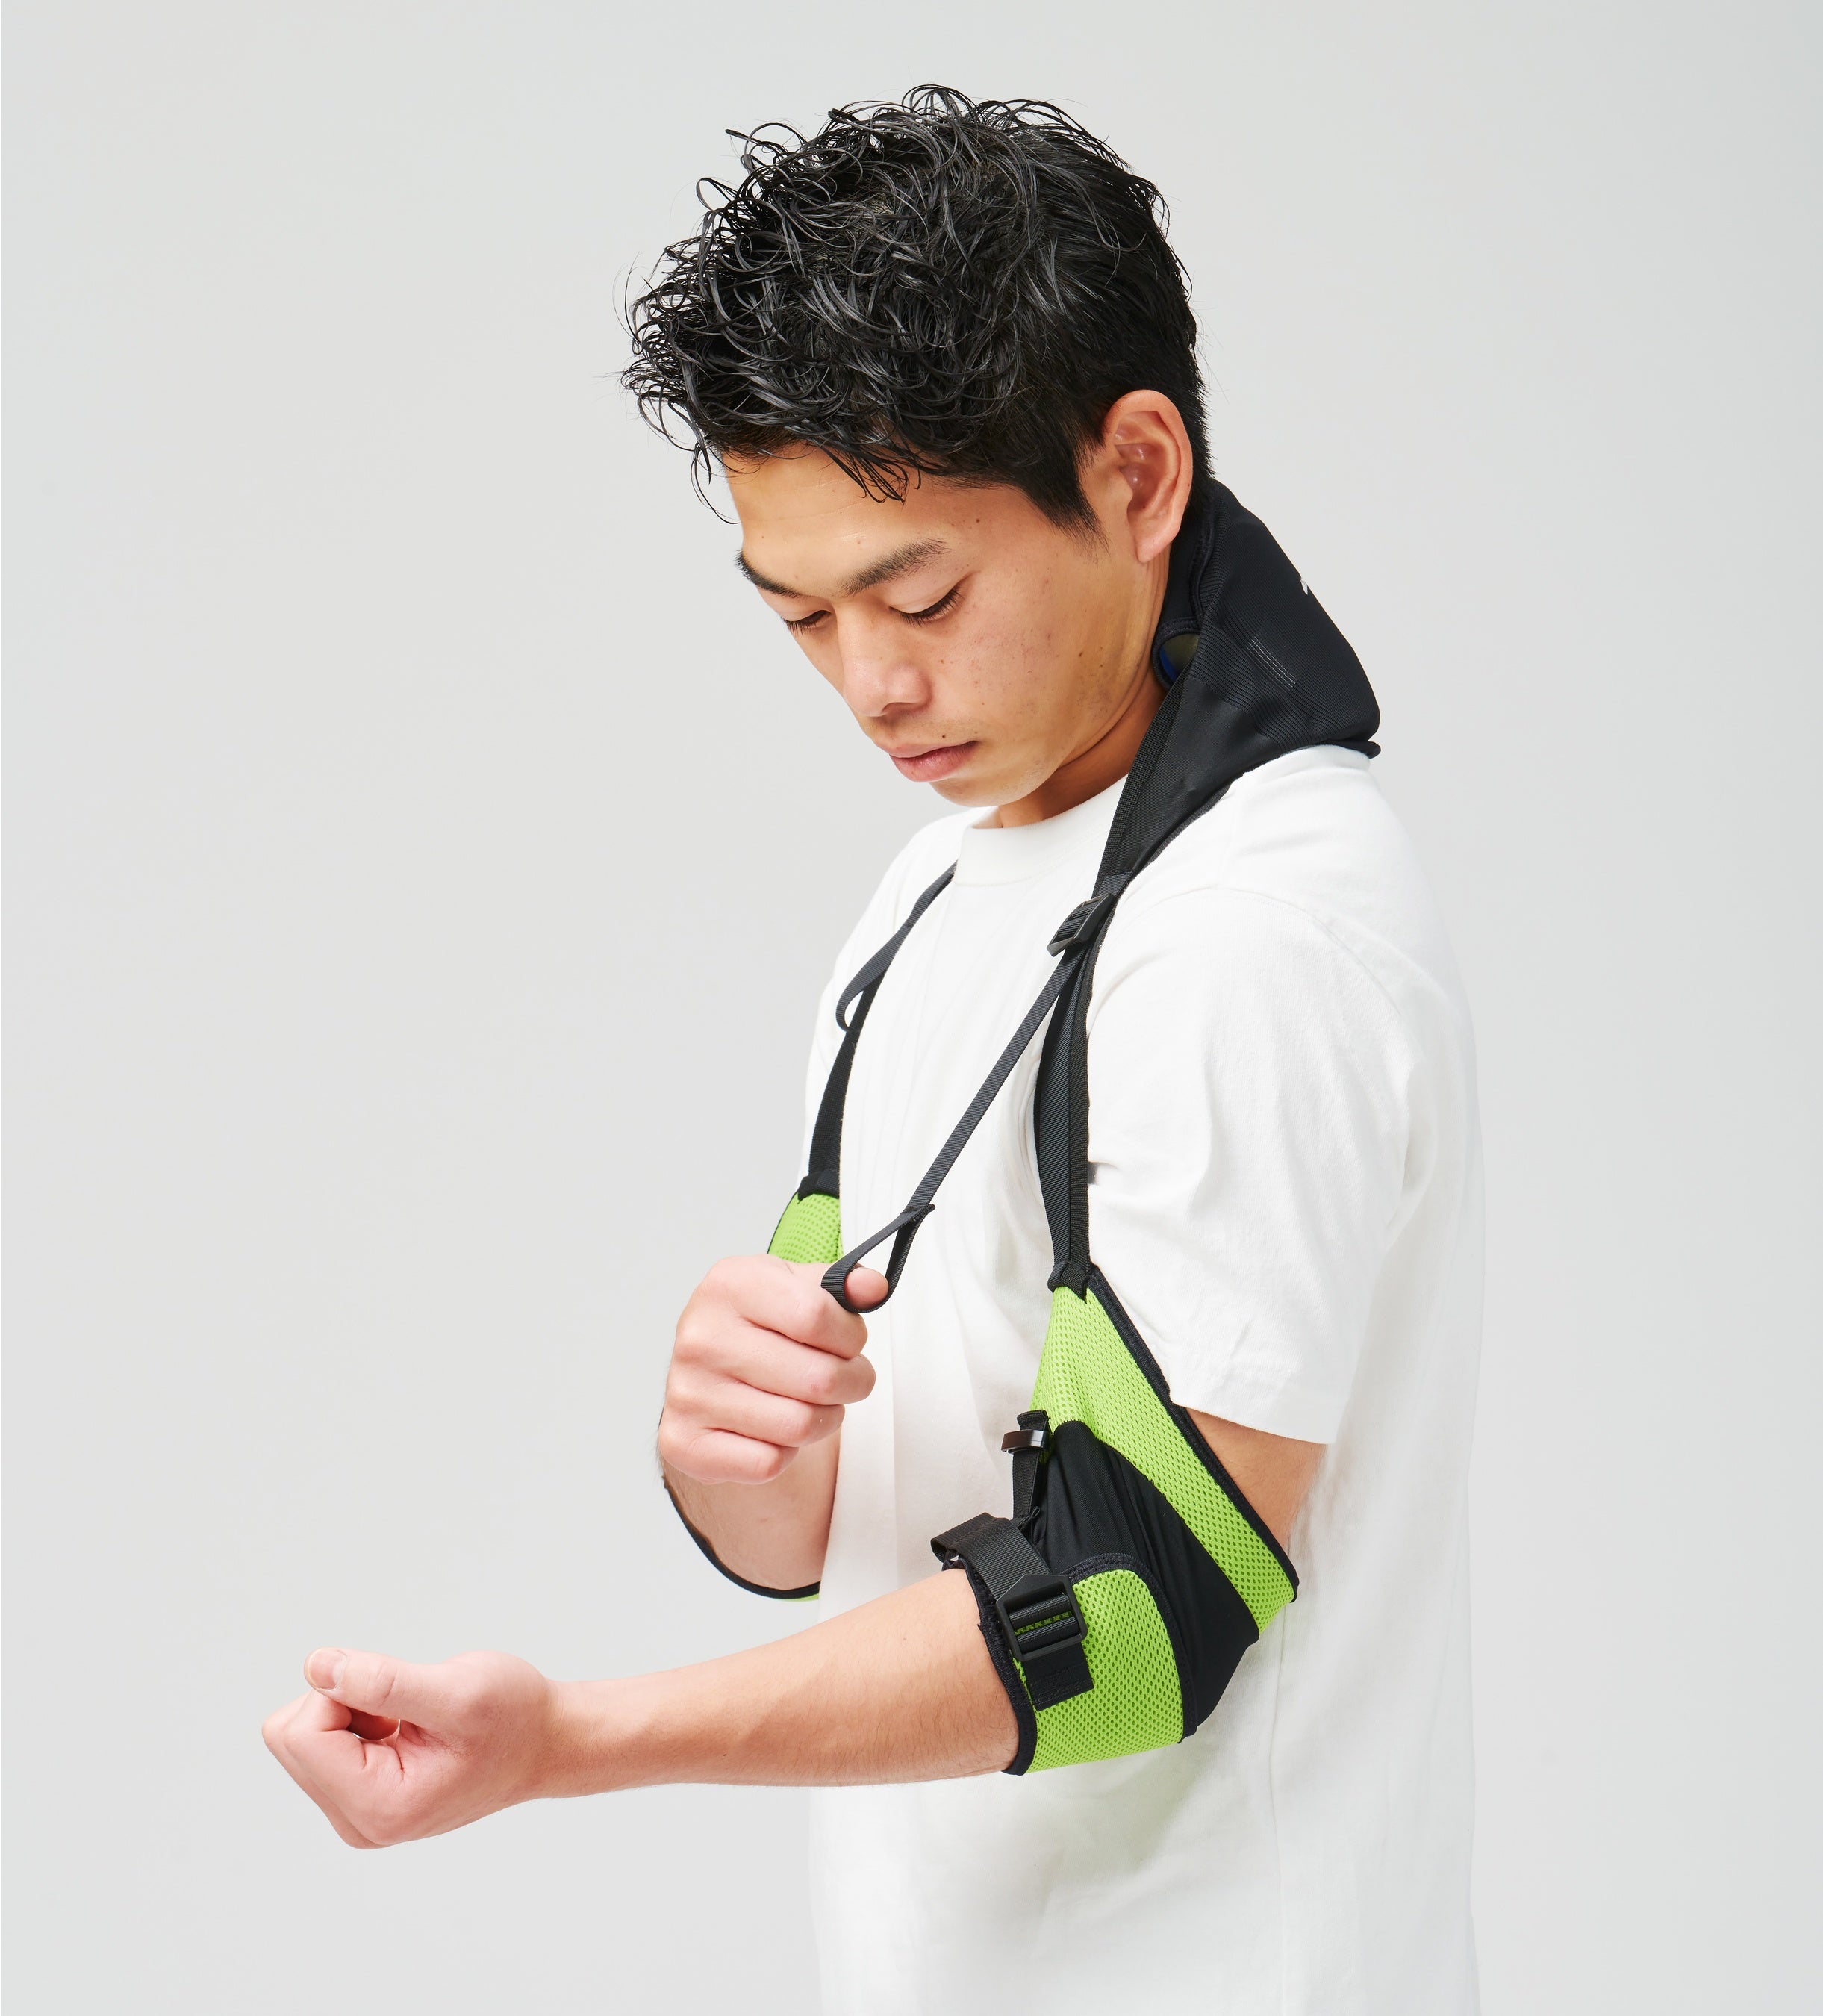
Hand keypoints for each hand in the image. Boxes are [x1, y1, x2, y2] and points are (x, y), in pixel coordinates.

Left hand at [262, 1647, 564, 1846]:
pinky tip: (406, 1728)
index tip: (399, 1692)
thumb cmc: (514, 1718)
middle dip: (343, 1700)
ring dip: (352, 1708)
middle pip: (289, 1737)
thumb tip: (315, 1666)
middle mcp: (358, 1824)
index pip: (301, 1734)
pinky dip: (357, 1718)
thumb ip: (383, 1682)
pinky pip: (318, 1744)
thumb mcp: (458, 1691)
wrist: (545, 1743)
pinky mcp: (359, 1800)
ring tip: (410, 1718)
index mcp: (379, 1808)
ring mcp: (356, 1816)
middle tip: (406, 1705)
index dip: (343, 1690)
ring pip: (300, 1738)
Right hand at [658, 1256, 885, 1484]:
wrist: (709, 1372)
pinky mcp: (684, 1442)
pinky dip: (785, 1453)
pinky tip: (773, 1428)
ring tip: (814, 1402)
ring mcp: (688, 1392)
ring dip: (824, 1419)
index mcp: (729, 1285)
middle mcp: (701, 1337)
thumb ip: (843, 1284)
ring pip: (799, 1425)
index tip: (851, 1341)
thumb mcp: (799, 1288)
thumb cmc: (759, 1327)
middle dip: (852, 1383)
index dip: (851, 1336)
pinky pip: (767, 1462)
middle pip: (818, 1377)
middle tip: (848, 1379)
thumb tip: (872, 1288)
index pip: (816, 1315)